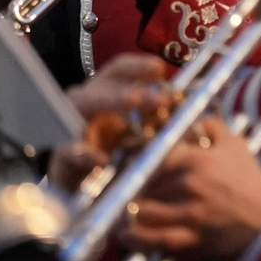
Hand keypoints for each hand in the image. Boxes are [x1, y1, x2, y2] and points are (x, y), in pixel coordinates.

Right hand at [49, 54, 174, 192]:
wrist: (87, 193)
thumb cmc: (118, 153)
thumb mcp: (143, 131)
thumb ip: (164, 113)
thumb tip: (198, 90)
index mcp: (107, 93)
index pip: (119, 70)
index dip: (137, 66)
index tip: (159, 69)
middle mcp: (88, 104)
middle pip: (102, 84)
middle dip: (129, 89)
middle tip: (158, 100)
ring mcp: (70, 127)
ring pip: (81, 106)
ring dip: (106, 107)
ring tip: (127, 118)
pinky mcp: (62, 157)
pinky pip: (69, 151)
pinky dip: (84, 154)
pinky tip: (101, 159)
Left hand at [119, 117, 260, 260]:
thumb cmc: (251, 183)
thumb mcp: (237, 145)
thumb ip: (213, 126)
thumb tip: (193, 117)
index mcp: (198, 160)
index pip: (152, 155)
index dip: (135, 160)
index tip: (129, 163)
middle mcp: (189, 185)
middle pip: (142, 184)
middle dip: (129, 185)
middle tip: (120, 186)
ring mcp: (187, 214)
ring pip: (141, 211)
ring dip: (127, 211)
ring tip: (119, 211)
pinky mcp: (188, 239)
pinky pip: (153, 239)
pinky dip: (136, 238)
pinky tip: (126, 235)